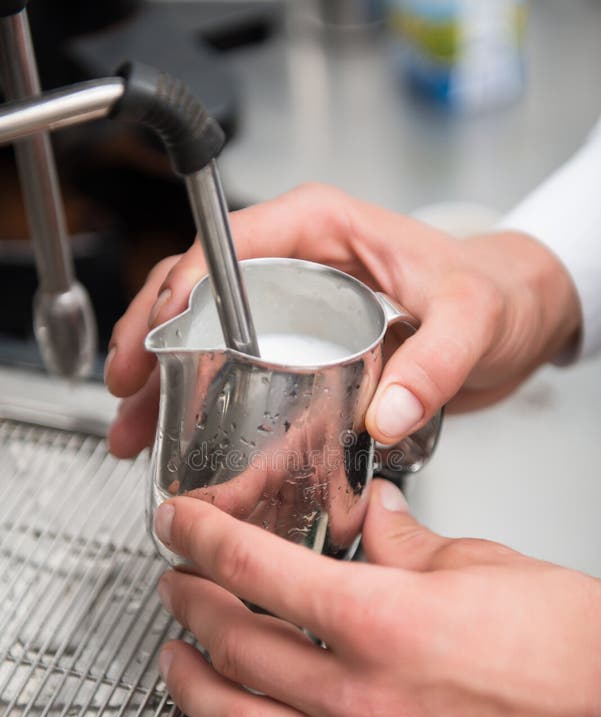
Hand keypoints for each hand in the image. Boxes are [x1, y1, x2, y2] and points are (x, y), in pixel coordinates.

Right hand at [105, 184, 580, 457]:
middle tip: (127, 389)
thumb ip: (435, 362)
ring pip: (203, 332)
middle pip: (194, 290)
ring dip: (162, 378)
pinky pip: (236, 364)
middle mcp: (297, 262)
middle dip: (148, 339)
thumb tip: (386, 411)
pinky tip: (182, 431)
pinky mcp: (302, 344)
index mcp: (320, 228)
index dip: (178, 291)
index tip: (154, 338)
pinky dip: (201, 397)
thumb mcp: (470, 319)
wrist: (516, 318)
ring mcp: (294, 305)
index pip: (226, 246)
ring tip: (136, 428)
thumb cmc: (494, 292)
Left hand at [152, 481, 600, 716]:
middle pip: (237, 646)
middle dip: (190, 605)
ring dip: (195, 687)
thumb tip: (376, 520)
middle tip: (178, 584)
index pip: (259, 570)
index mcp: (384, 622)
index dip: (204, 538)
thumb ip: (407, 542)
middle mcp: (366, 699)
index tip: (179, 524)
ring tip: (180, 659)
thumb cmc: (569, 646)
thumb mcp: (479, 565)